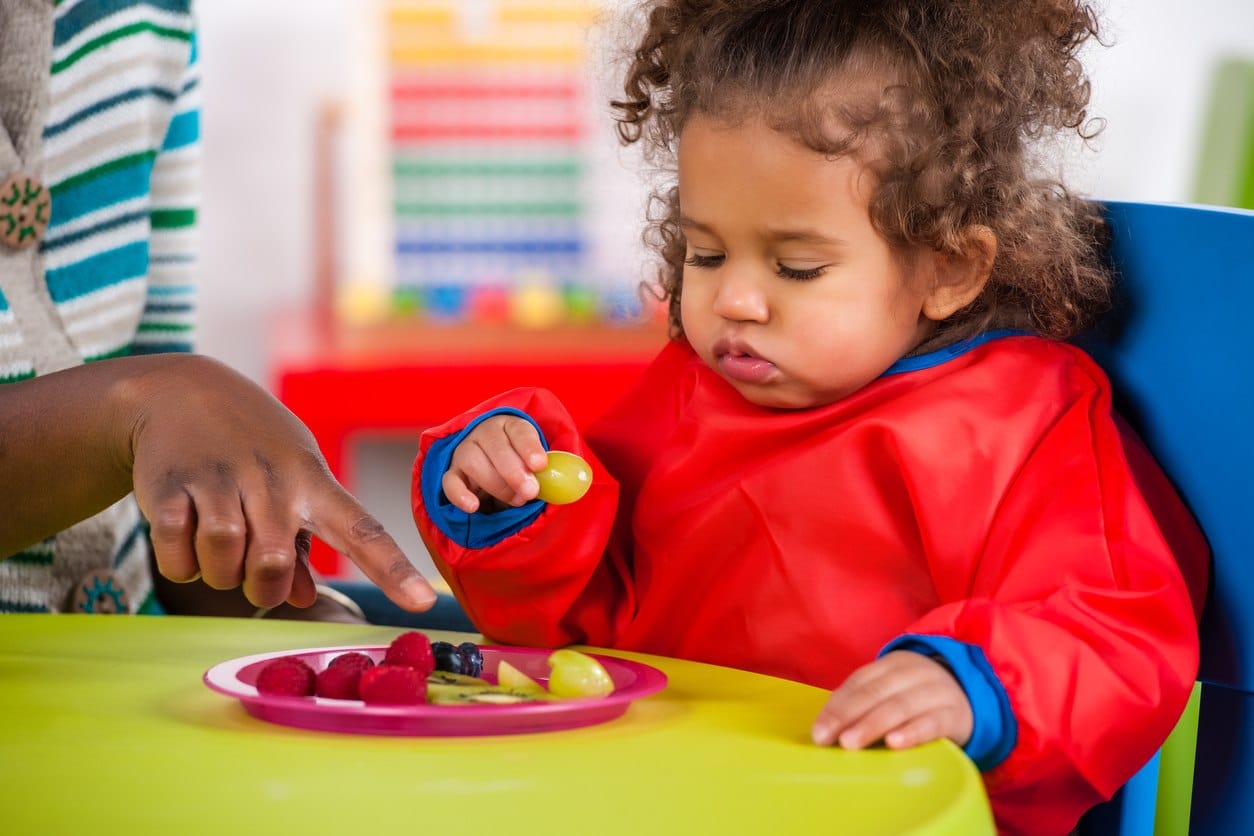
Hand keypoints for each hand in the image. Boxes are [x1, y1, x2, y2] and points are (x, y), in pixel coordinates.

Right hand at [125, 355, 436, 612]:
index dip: (393, 570)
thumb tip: (306, 599)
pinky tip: (184, 536)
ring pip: (223, 562)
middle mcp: (272, 479)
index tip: (425, 602)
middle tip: (253, 571)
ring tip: (218, 549)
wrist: (178, 389)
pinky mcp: (168, 484)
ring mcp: (219, 479)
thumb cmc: (252, 443)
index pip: (363, 530)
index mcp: (313, 482)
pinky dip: (180, 562)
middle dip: (262, 587)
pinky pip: (176, 553)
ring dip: (219, 573)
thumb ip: (301, 542)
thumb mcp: (291, 478)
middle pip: (272, 563)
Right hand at [441, 414, 547, 512]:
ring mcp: (464, 452)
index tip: (540, 465)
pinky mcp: (452, 473)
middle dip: (514, 472)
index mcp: (510, 425)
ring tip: (516, 500)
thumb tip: (573, 479)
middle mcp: (484, 433)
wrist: (495, 469)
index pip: (519, 430)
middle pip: (495, 446)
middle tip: (530, 491)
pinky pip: (449, 482)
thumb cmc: (523, 465)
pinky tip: (473, 506)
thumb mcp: (539, 463)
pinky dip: (460, 495)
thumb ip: (552, 469)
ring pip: (473, 462)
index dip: (530, 447)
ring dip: (497, 484)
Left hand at [811, 650, 972, 751]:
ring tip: (850, 743)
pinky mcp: (955, 714)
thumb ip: (864, 703)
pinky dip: (912, 732)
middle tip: (828, 738)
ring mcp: (935, 692)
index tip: (819, 731)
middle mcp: (913, 673)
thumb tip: (827, 728)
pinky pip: (932, 723)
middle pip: (876, 692)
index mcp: (891, 665)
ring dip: (873, 724)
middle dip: (848, 716)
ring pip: (900, 706)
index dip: (837, 707)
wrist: (972, 698)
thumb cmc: (918, 701)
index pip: (859, 683)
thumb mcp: (893, 693)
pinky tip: (894, 743)